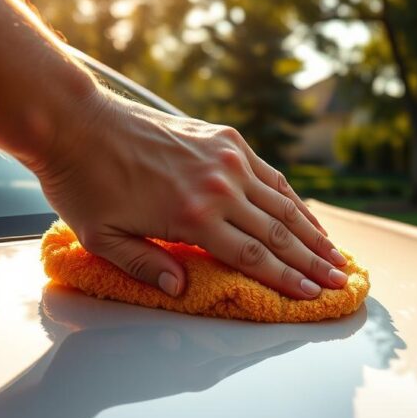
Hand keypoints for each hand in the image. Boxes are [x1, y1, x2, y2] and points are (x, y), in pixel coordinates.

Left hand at [33, 89, 346, 298]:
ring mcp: (226, 159)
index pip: (254, 256)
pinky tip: (306, 215)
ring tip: (335, 253)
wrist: (76, 123)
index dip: (287, 279)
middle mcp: (219, 186)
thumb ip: (146, 266)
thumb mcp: (104, 239)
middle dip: (313, 261)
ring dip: (312, 232)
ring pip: (282, 202)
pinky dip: (292, 198)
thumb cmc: (84, 184)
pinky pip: (269, 174)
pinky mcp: (225, 139)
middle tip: (340, 279)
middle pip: (278, 233)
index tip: (314, 295)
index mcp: (193, 216)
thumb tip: (181, 288)